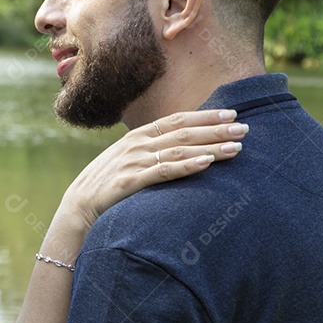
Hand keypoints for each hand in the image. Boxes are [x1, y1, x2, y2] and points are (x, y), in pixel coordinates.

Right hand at [58, 109, 246, 232]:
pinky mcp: (130, 182)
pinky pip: (164, 171)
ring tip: (236, 147)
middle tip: (244, 127)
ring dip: (210, 147)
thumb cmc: (107, 187)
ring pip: (179, 150)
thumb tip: (180, 148)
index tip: (231, 113)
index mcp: (137, 137)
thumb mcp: (128, 162)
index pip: (177, 119)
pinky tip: (207, 163)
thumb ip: (151, 152)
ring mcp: (133, 162)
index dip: (205, 115)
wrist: (78, 209)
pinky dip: (187, 166)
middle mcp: (137, 145)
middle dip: (216, 129)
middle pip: (183, 132)